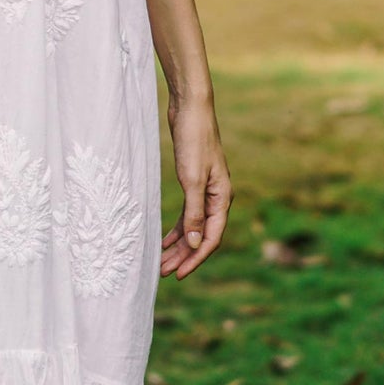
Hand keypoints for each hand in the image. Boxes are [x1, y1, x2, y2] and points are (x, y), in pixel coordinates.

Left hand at [160, 95, 230, 279]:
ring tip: (161, 262)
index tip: (178, 274)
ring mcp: (206, 191)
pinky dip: (176, 229)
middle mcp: (217, 198)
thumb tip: (195, 242)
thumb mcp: (192, 180)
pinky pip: (187, 214)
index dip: (195, 258)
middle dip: (183, 256)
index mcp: (222, 198)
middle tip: (163, 273)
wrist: (190, 109)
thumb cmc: (194, 140)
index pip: (211, 238)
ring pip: (193, 227)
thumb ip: (194, 212)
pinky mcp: (193, 183)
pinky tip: (164, 240)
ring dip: (178, 245)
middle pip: (201, 236)